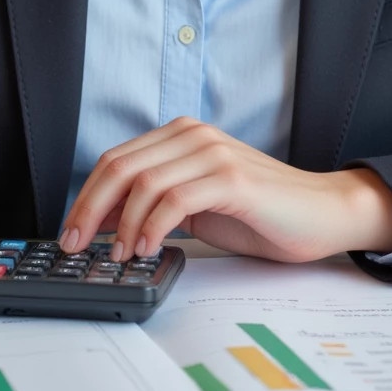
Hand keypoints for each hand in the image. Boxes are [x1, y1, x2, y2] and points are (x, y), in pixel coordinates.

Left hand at [58, 116, 391, 263]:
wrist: (321, 214)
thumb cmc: (260, 213)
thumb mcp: (196, 206)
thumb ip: (155, 204)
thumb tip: (104, 221)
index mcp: (181, 136)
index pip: (116, 159)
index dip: (86, 196)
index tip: (70, 232)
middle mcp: (193, 136)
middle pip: (120, 166)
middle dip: (89, 208)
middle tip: (76, 245)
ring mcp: (213, 153)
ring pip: (143, 182)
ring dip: (121, 223)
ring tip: (118, 254)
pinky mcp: (231, 178)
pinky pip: (176, 199)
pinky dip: (152, 225)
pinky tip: (146, 248)